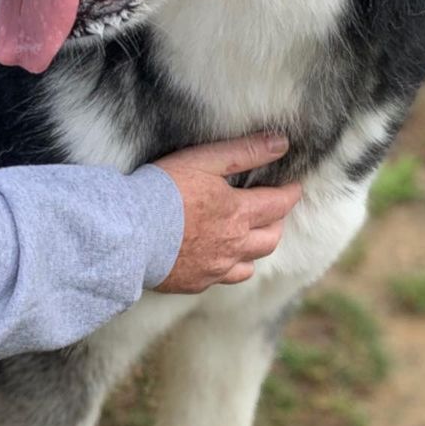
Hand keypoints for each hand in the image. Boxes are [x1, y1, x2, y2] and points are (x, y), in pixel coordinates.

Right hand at [152, 133, 301, 292]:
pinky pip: (223, 279)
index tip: (295, 188)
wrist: (129, 233)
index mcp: (238, 213)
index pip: (279, 204)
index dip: (290, 194)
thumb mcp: (204, 160)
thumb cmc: (163, 191)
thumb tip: (280, 143)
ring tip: (251, 237)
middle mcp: (233, 244)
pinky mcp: (196, 282)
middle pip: (271, 238)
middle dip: (277, 222)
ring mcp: (215, 267)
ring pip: (250, 264)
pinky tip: (220, 260)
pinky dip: (229, 268)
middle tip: (274, 211)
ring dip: (256, 249)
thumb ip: (244, 151)